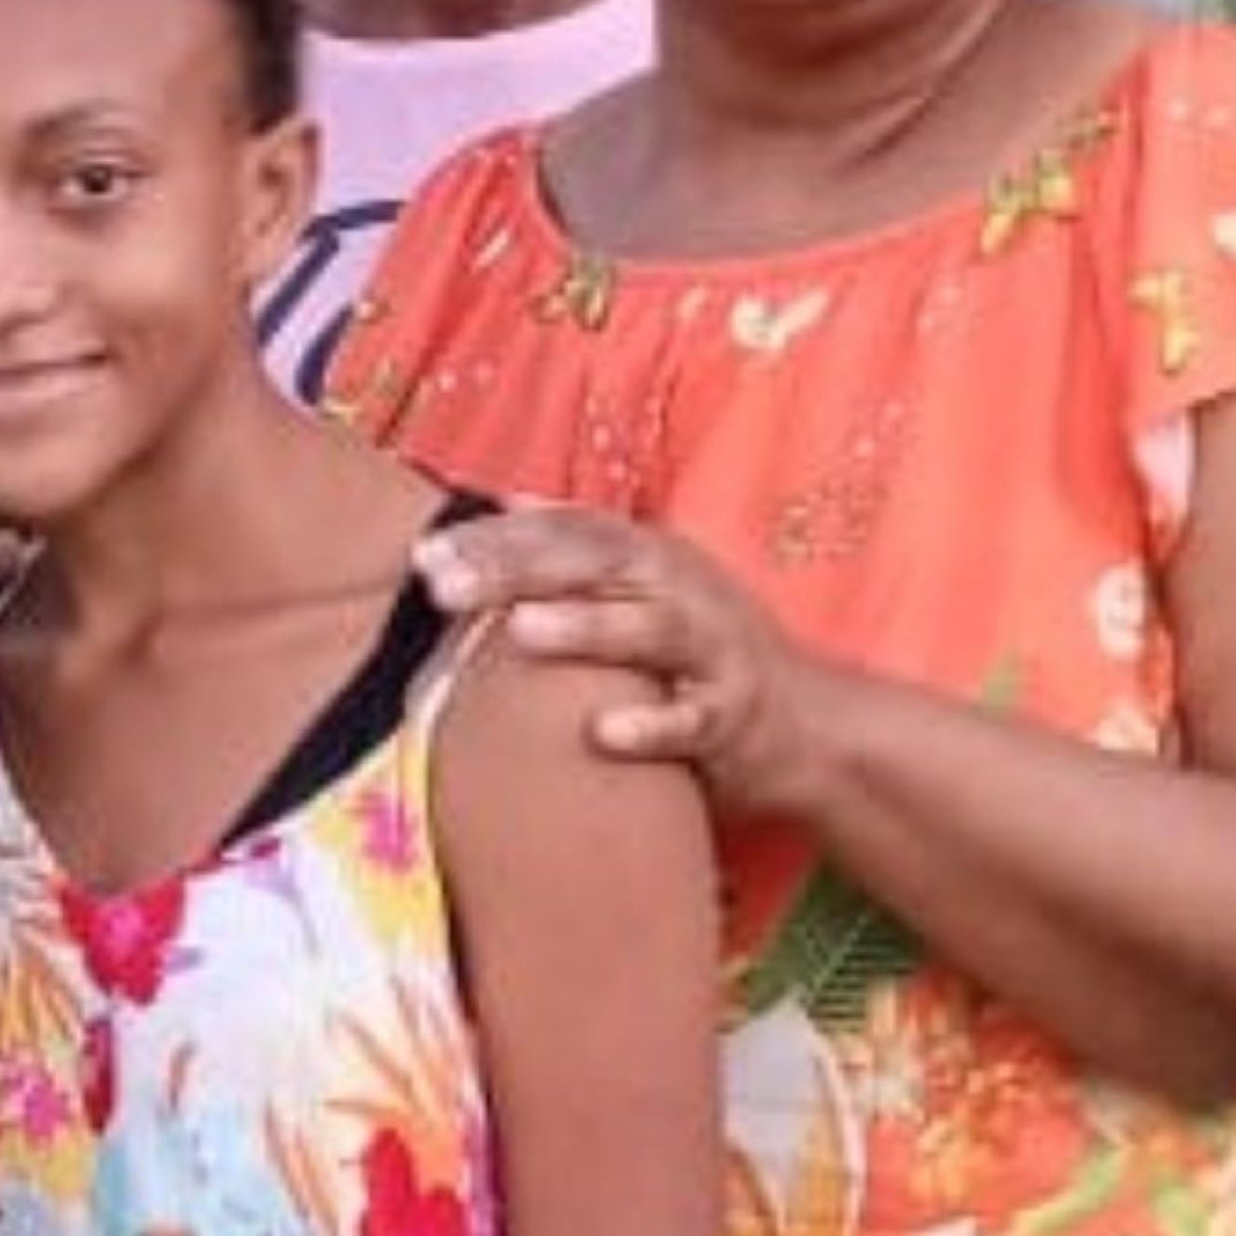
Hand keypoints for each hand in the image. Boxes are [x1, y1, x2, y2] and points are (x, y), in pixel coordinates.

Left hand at [416, 509, 836, 821]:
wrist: (810, 723)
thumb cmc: (699, 651)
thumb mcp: (643, 587)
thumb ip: (577, 547)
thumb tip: (506, 500)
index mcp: (645, 555)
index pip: (564, 530)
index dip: (495, 537)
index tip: (424, 553)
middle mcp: (680, 588)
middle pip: (596, 564)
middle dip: (518, 569)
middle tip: (442, 583)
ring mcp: (713, 649)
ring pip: (650, 629)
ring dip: (586, 628)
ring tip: (520, 629)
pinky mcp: (737, 716)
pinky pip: (695, 721)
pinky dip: (655, 726)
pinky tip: (603, 735)